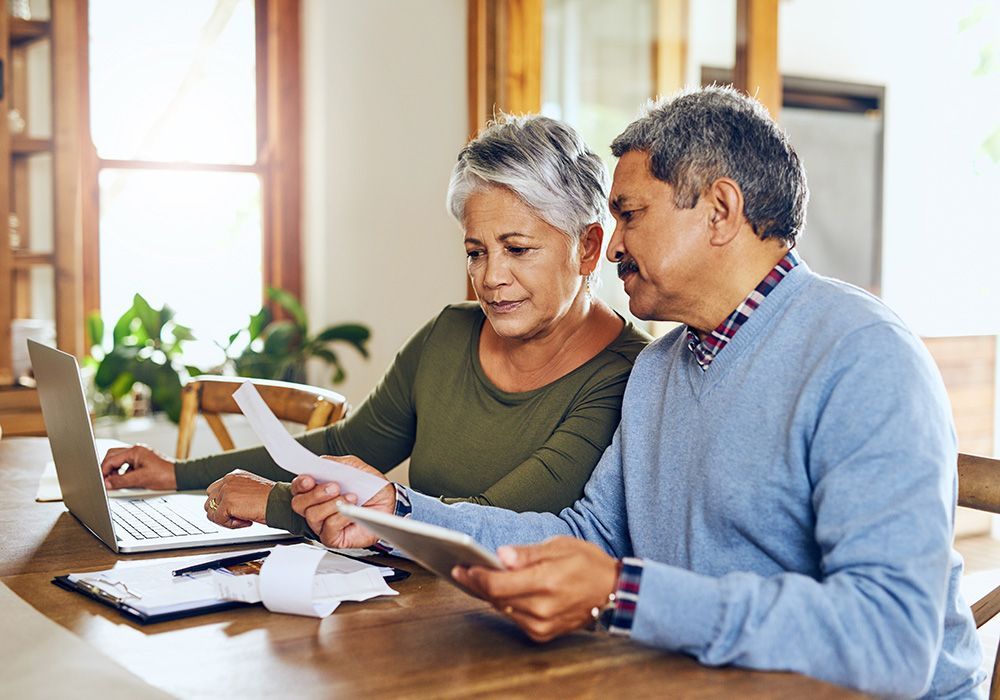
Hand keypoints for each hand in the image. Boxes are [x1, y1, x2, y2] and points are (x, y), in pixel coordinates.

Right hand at [100, 444, 176, 490]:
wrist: (179, 477)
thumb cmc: (165, 475)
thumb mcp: (140, 479)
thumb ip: (121, 481)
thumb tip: (107, 483)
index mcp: (135, 451)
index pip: (111, 459)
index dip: (104, 471)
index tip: (101, 481)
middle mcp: (137, 451)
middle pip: (113, 457)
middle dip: (108, 469)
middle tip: (106, 481)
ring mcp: (141, 456)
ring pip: (120, 462)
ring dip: (116, 472)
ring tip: (117, 483)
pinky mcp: (144, 462)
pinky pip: (128, 466)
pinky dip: (124, 474)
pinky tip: (127, 483)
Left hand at [205, 469, 273, 528]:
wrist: (280, 502)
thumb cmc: (271, 499)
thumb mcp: (250, 491)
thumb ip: (235, 494)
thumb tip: (223, 507)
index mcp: (234, 476)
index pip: (214, 491)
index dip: (223, 505)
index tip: (235, 511)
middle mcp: (228, 480)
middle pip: (210, 502)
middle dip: (221, 513)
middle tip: (238, 517)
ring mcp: (226, 490)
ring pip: (211, 512)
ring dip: (225, 519)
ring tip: (242, 519)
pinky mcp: (227, 502)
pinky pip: (218, 520)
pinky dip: (231, 525)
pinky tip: (245, 521)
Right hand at [290, 455, 394, 547]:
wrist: (388, 502)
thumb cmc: (369, 487)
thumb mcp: (354, 467)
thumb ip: (336, 464)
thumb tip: (321, 463)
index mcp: (317, 489)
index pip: (297, 488)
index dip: (300, 484)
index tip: (309, 479)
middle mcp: (316, 507)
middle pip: (299, 504)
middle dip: (316, 494)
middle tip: (335, 487)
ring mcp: (322, 524)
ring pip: (312, 515)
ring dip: (331, 504)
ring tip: (351, 498)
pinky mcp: (332, 537)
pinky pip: (328, 528)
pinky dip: (340, 517)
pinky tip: (352, 511)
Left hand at [452, 536, 618, 642]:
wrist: (613, 592)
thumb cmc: (588, 565)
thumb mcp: (559, 546)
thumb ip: (527, 553)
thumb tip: (501, 556)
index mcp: (546, 582)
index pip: (498, 584)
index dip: (477, 576)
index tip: (464, 566)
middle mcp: (543, 608)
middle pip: (496, 598)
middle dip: (477, 583)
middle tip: (462, 570)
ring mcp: (543, 624)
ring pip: (502, 609)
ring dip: (489, 594)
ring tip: (475, 578)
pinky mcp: (543, 634)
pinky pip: (514, 618)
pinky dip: (505, 604)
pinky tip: (498, 592)